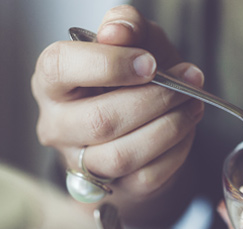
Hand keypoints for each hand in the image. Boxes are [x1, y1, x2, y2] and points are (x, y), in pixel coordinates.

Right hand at [31, 6, 204, 224]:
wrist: (138, 123)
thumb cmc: (128, 77)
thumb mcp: (132, 40)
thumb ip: (126, 26)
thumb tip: (117, 32)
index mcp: (51, 81)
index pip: (61, 68)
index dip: (109, 64)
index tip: (149, 62)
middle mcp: (55, 125)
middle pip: (101, 120)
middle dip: (154, 99)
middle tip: (186, 83)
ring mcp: (79, 162)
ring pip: (122, 155)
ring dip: (169, 127)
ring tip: (191, 104)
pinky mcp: (109, 188)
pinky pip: (146, 176)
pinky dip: (175, 150)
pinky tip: (186, 128)